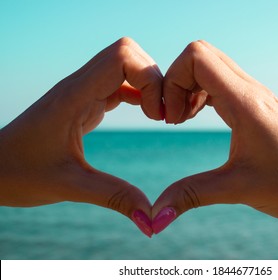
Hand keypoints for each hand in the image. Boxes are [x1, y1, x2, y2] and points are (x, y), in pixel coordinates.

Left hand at [0, 37, 161, 236]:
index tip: (156, 116)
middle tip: (162, 114)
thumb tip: (152, 219)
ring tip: (159, 116)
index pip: (121, 57)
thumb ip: (114, 198)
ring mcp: (82, 91)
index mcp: (73, 96)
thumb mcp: (69, 186)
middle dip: (154, 78)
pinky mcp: (85, 101)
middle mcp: (79, 86)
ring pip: (125, 65)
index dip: (149, 79)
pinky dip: (140, 94)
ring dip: (148, 85)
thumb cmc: (19, 173)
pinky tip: (147, 115)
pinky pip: (120, 83)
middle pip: (128, 53)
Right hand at [153, 41, 277, 258]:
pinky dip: (202, 93)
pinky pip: (221, 83)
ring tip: (182, 119)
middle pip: (200, 56)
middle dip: (176, 82)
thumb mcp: (236, 189)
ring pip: (211, 67)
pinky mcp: (258, 106)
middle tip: (173, 118)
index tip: (170, 119)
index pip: (196, 58)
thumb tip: (155, 217)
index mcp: (246, 102)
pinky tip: (198, 118)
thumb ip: (190, 195)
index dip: (172, 81)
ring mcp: (256, 96)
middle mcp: (252, 91)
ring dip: (189, 87)